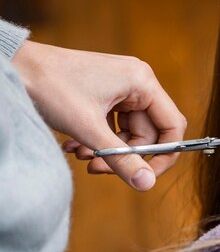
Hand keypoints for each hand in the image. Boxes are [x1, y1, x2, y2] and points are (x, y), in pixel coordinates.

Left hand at [12, 40, 186, 190]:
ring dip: (107, 150)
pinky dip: (98, 140)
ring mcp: (122, 88)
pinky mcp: (107, 94)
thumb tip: (147, 184)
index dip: (163, 154)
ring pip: (129, 132)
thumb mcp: (89, 130)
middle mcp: (137, 83)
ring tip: (80, 156)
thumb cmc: (51, 87)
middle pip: (148, 132)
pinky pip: (114, 125)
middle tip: (98, 169)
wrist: (15, 66)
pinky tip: (75, 145)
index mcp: (142, 82)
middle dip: (124, 155)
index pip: (172, 126)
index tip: (145, 175)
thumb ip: (122, 160)